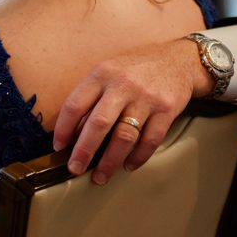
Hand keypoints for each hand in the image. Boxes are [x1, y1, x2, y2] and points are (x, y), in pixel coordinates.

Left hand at [53, 37, 213, 184]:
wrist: (178, 60)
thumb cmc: (137, 70)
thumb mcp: (110, 72)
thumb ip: (92, 96)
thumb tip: (73, 132)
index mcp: (102, 74)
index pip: (75, 104)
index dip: (64, 129)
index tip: (59, 146)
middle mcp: (123, 85)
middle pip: (99, 123)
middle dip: (83, 151)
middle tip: (75, 168)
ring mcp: (146, 97)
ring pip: (124, 136)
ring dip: (110, 161)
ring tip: (100, 176)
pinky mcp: (166, 109)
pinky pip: (150, 140)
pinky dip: (138, 157)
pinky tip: (129, 165)